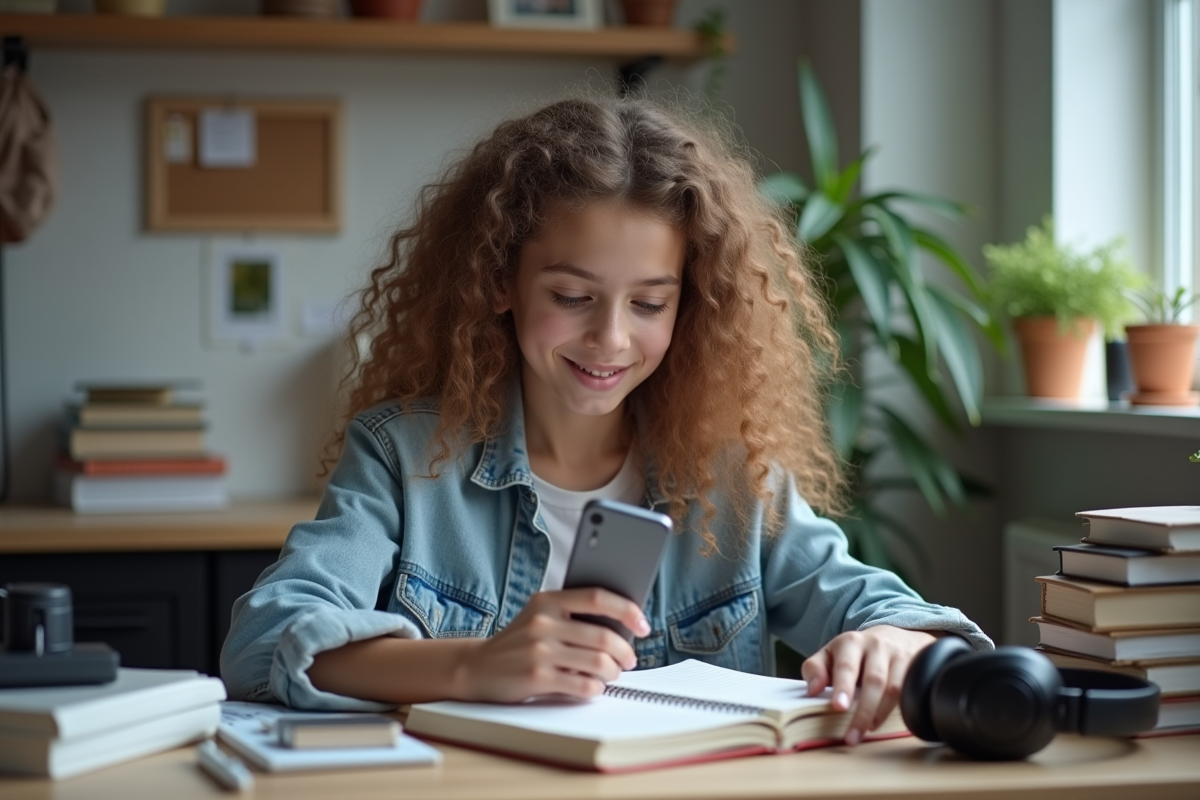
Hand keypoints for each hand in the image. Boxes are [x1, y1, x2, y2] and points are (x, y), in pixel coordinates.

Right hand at [454, 588, 649, 702]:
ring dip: (613, 672)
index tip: (642, 624)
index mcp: (548, 600)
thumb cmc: (518, 643)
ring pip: (599, 662)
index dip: (627, 610)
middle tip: (629, 659)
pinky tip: (592, 686)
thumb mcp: (540, 617)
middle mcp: (543, 622)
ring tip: (612, 674)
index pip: (598, 597)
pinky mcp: (537, 677)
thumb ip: (572, 615)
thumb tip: (622, 625)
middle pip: (604, 635)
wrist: (476, 668)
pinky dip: (595, 688)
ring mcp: (539, 650)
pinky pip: (584, 685)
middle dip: (625, 652)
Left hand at [801, 626, 936, 745]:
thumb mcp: (831, 654)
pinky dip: (903, 709)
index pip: (847, 666)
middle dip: (864, 709)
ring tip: (869, 731)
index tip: (838, 707)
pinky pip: (912, 690)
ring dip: (881, 714)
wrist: (894, 637)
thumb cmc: (855, 653)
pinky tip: (893, 722)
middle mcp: (877, 646)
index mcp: (851, 642)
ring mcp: (899, 656)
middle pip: (874, 680)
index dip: (843, 687)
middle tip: (853, 734)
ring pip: (895, 688)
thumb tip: (812, 690)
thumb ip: (815, 669)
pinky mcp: (918, 666)